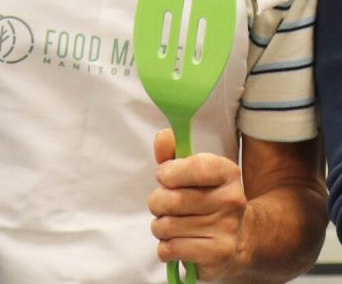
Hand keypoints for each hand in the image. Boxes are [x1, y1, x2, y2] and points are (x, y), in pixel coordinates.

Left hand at [149, 128, 247, 279]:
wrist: (237, 240)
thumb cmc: (204, 198)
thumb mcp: (190, 169)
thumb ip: (172, 150)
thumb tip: (162, 139)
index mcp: (227, 173)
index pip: (196, 168)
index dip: (170, 172)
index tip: (163, 177)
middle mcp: (233, 201)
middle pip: (171, 199)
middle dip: (156, 202)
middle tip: (163, 205)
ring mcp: (227, 231)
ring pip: (167, 226)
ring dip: (159, 226)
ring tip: (171, 225)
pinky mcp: (218, 256)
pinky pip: (171, 248)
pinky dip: (165, 247)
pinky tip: (177, 242)